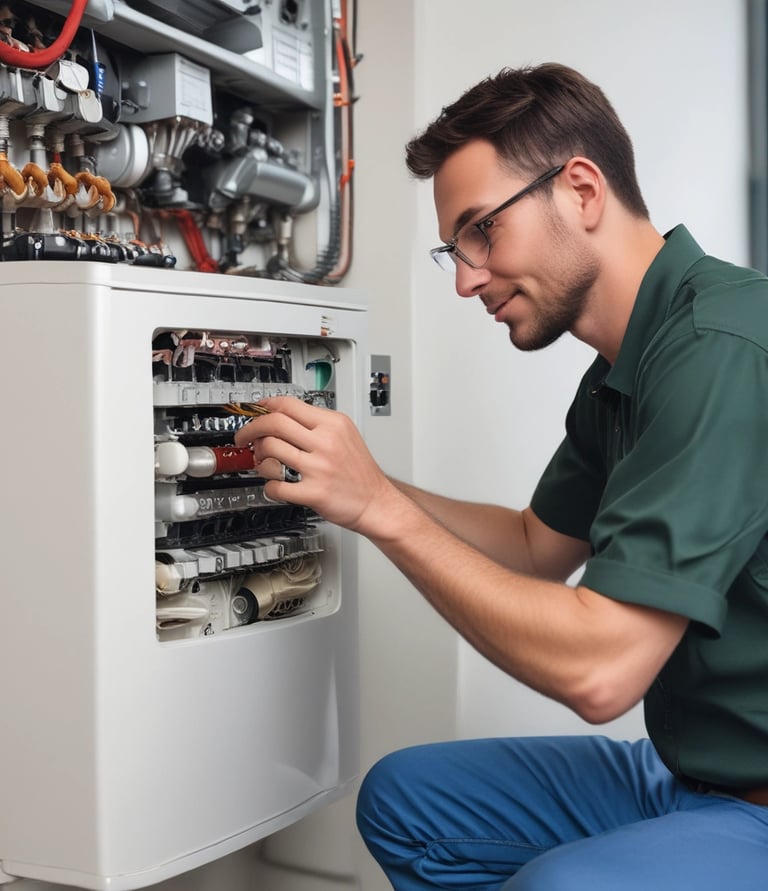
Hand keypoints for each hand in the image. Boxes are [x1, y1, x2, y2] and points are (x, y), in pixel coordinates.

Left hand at [232, 396, 395, 533]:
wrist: (377, 502)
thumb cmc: (360, 473)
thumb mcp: (346, 435)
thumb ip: (317, 423)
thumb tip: (281, 415)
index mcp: (333, 425)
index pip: (289, 405)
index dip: (264, 407)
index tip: (256, 412)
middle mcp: (326, 443)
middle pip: (274, 424)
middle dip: (250, 429)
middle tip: (244, 437)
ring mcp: (319, 468)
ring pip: (270, 452)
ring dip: (258, 458)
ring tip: (263, 462)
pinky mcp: (314, 493)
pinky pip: (276, 486)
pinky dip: (269, 486)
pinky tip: (276, 485)